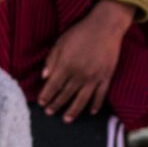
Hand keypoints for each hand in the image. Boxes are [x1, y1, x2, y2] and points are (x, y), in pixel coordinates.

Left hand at [40, 0, 133, 122]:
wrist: (105, 26)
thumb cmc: (81, 32)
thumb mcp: (61, 42)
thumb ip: (52, 60)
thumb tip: (44, 77)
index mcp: (66, 65)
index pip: (53, 86)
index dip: (46, 96)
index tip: (41, 103)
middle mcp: (79, 75)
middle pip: (65, 95)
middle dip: (56, 105)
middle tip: (49, 112)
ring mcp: (94, 78)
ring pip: (82, 100)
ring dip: (73, 111)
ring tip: (66, 119)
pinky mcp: (106, 77)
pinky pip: (100, 95)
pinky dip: (96, 105)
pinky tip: (92, 112)